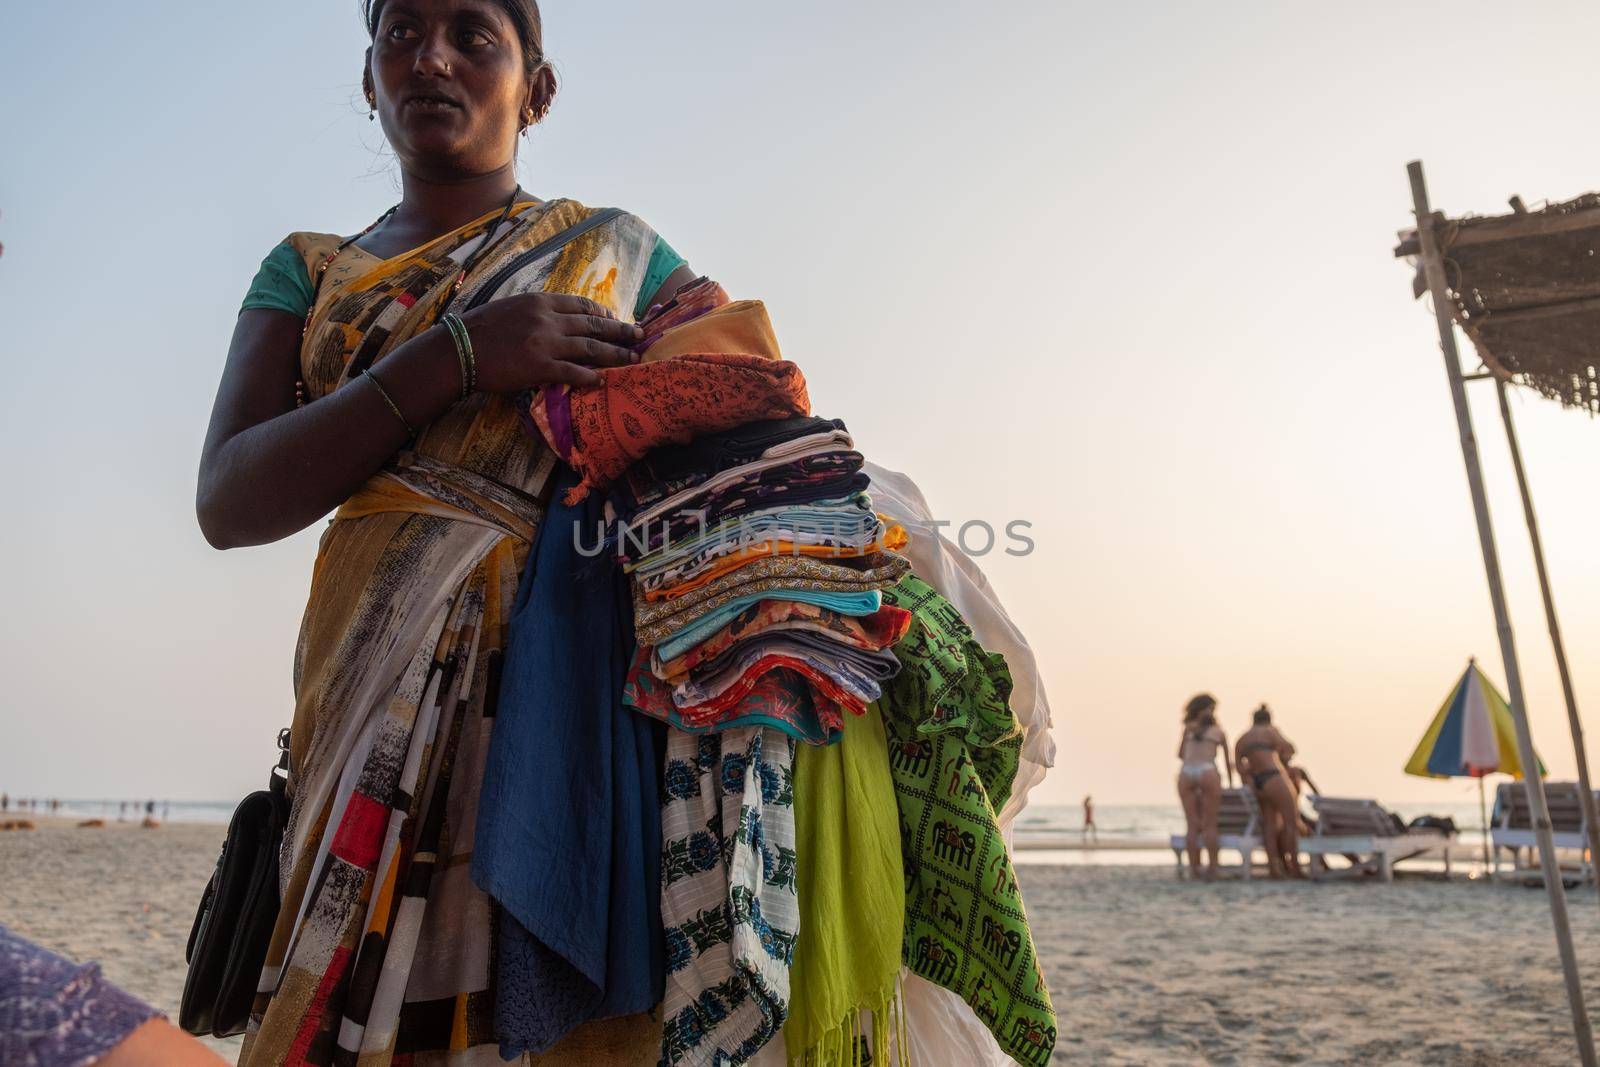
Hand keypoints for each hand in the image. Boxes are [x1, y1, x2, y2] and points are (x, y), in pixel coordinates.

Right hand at [460, 293, 642, 390]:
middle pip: (594, 325)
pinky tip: (603, 380)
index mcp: (540, 301)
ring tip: (632, 359)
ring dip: (615, 354)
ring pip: (591, 348)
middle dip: (620, 331)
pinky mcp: (540, 368)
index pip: (581, 304)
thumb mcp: (511, 307)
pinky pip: (573, 372)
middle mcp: (548, 320)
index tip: (615, 320)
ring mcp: (546, 344)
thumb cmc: (479, 329)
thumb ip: (537, 311)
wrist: (458, 349)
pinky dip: (590, 376)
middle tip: (640, 336)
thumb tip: (557, 318)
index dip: (602, 313)